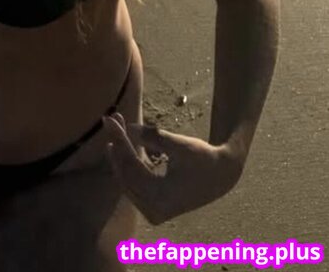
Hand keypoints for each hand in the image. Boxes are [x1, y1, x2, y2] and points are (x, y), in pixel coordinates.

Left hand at [102, 114, 242, 224]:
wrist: (220, 177)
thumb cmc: (203, 159)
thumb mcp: (181, 145)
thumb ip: (155, 137)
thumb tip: (129, 128)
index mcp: (162, 198)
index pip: (132, 167)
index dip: (120, 140)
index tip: (110, 120)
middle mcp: (154, 210)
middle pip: (126, 174)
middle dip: (118, 144)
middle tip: (111, 120)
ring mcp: (151, 211)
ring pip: (127, 179)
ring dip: (120, 153)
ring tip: (115, 127)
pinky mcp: (151, 207)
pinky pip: (133, 183)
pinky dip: (128, 162)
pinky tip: (120, 145)